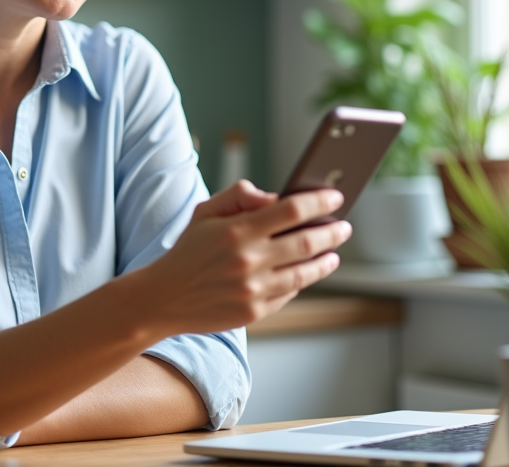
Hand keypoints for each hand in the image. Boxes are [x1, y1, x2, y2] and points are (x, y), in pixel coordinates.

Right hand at [139, 180, 350, 335]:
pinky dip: (302, 281)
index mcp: (237, 230)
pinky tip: (307, 272)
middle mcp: (248, 260)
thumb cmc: (187, 251)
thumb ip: (239, 196)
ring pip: (304, 273)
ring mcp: (253, 289)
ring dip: (325, 261)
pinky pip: (288, 293)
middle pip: (306, 242)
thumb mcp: (205, 212)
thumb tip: (274, 198)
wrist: (164, 297)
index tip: (335, 197)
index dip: (319, 202)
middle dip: (332, 232)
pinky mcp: (254, 311)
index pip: (291, 210)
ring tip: (334, 253)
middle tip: (344, 227)